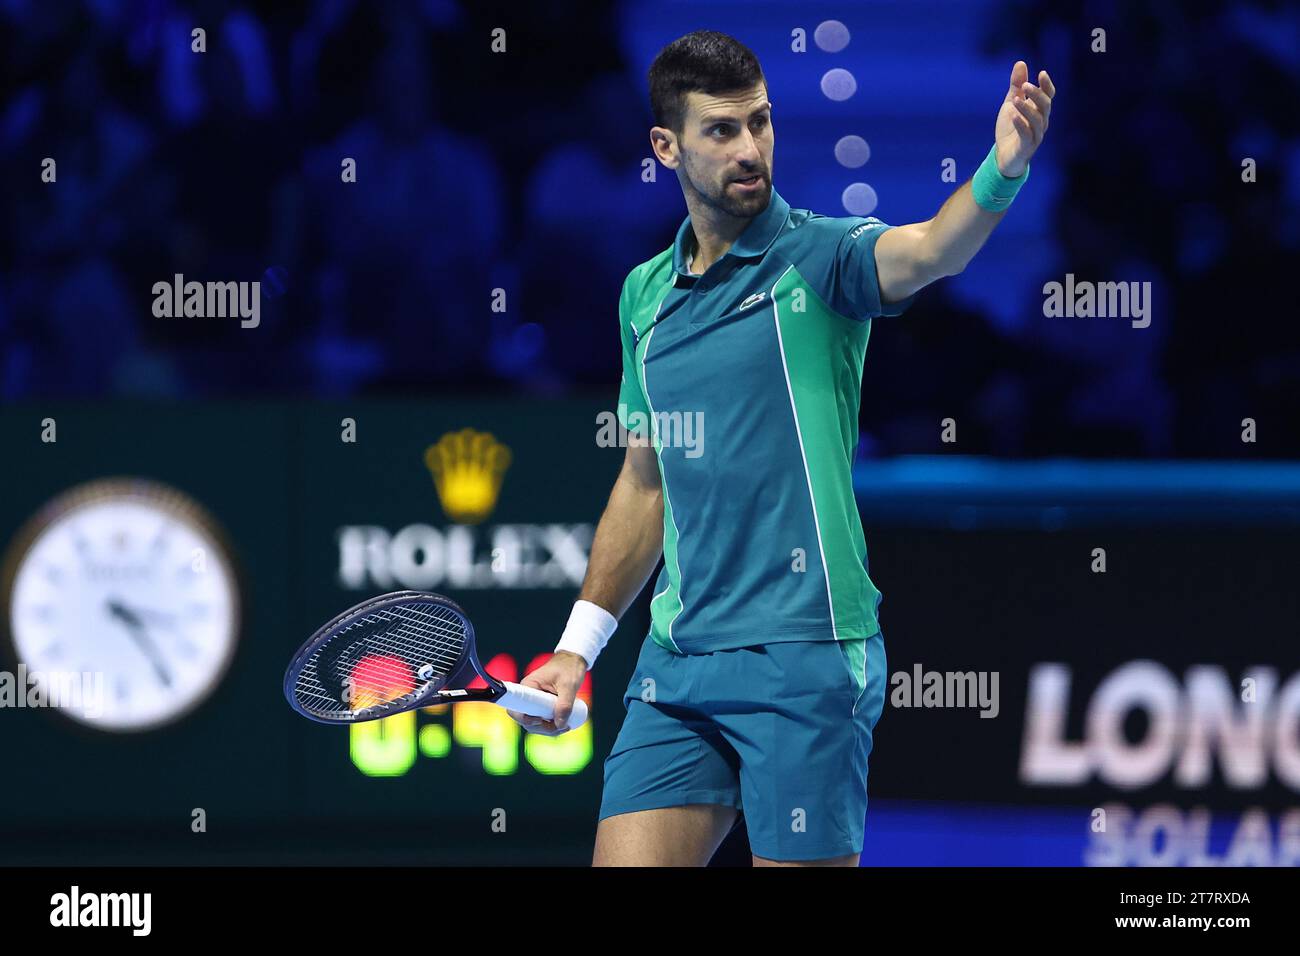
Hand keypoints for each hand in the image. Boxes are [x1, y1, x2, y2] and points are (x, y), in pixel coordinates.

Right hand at [505, 650, 587, 736]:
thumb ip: (565, 705)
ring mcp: (535, 702)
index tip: (541, 720)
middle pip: (525, 720)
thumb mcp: (569, 685)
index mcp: (528, 686)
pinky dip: (551, 726)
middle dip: (542, 728)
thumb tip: (560, 725)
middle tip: (561, 727)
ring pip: (535, 723)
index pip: (516, 708)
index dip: (525, 719)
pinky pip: (542, 720)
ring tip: (566, 726)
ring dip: (548, 729)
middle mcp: (528, 695)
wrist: (574, 661)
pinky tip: (564, 726)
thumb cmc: (569, 668)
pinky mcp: (543, 705)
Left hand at [995, 61, 1054, 177]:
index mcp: (1039, 110)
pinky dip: (1021, 124)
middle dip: (1036, 94)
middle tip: (1025, 85)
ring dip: (1027, 109)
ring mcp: (1036, 135)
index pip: (1048, 96)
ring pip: (1037, 120)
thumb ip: (1016, 85)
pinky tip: (1013, 115)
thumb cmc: (1010, 128)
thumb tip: (1021, 62)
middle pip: (1045, 106)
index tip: (1041, 73)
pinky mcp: (1026, 147)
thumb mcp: (1011, 104)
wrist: (1003, 156)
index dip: (1047, 85)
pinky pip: (1027, 135)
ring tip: (1015, 100)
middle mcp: (1041, 122)